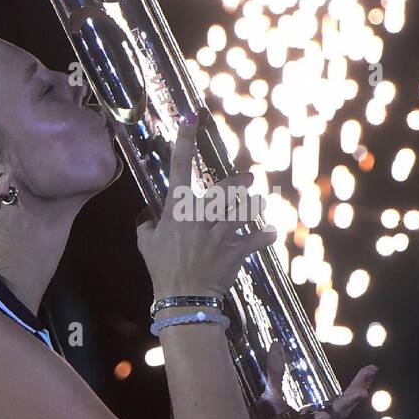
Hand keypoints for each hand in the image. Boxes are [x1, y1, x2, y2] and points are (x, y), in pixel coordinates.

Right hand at [136, 108, 276, 299]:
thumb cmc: (162, 270)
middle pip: (225, 189)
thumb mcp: (146, 246)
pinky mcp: (236, 251)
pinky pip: (257, 240)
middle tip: (252, 178)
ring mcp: (220, 233)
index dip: (184, 142)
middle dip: (241, 182)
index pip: (179, 168)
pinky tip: (271, 234)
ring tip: (259, 202)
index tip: (190, 120)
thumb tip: (149, 222)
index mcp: (178, 210)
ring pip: (244, 209)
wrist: (183, 298)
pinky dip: (266, 237)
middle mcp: (201, 216)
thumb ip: (148, 228)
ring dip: (253, 205)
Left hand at [253, 340, 376, 418]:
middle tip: (369, 383)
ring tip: (359, 395)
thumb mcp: (272, 392)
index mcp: (317, 415)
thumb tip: (276, 343)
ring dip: (344, 408)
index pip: (343, 400)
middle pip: (342, 411)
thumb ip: (276, 371)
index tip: (371, 369)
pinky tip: (324, 414)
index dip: (358, 385)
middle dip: (356, 397)